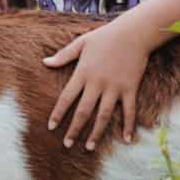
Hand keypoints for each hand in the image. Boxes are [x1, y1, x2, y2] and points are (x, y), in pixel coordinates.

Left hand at [43, 22, 150, 149]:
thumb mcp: (81, 43)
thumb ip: (63, 55)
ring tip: (89, 147)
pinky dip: (128, 126)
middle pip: (83, 111)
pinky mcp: (130, 89)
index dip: (58, 113)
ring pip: (103, 115)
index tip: (51, 127)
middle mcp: (97, 83)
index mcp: (83, 73)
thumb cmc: (106, 36)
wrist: (134, 32)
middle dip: (74, 129)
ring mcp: (115, 87)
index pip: (66, 97)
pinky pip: (129, 111)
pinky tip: (126, 140)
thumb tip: (45, 62)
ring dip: (96, 133)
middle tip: (67, 145)